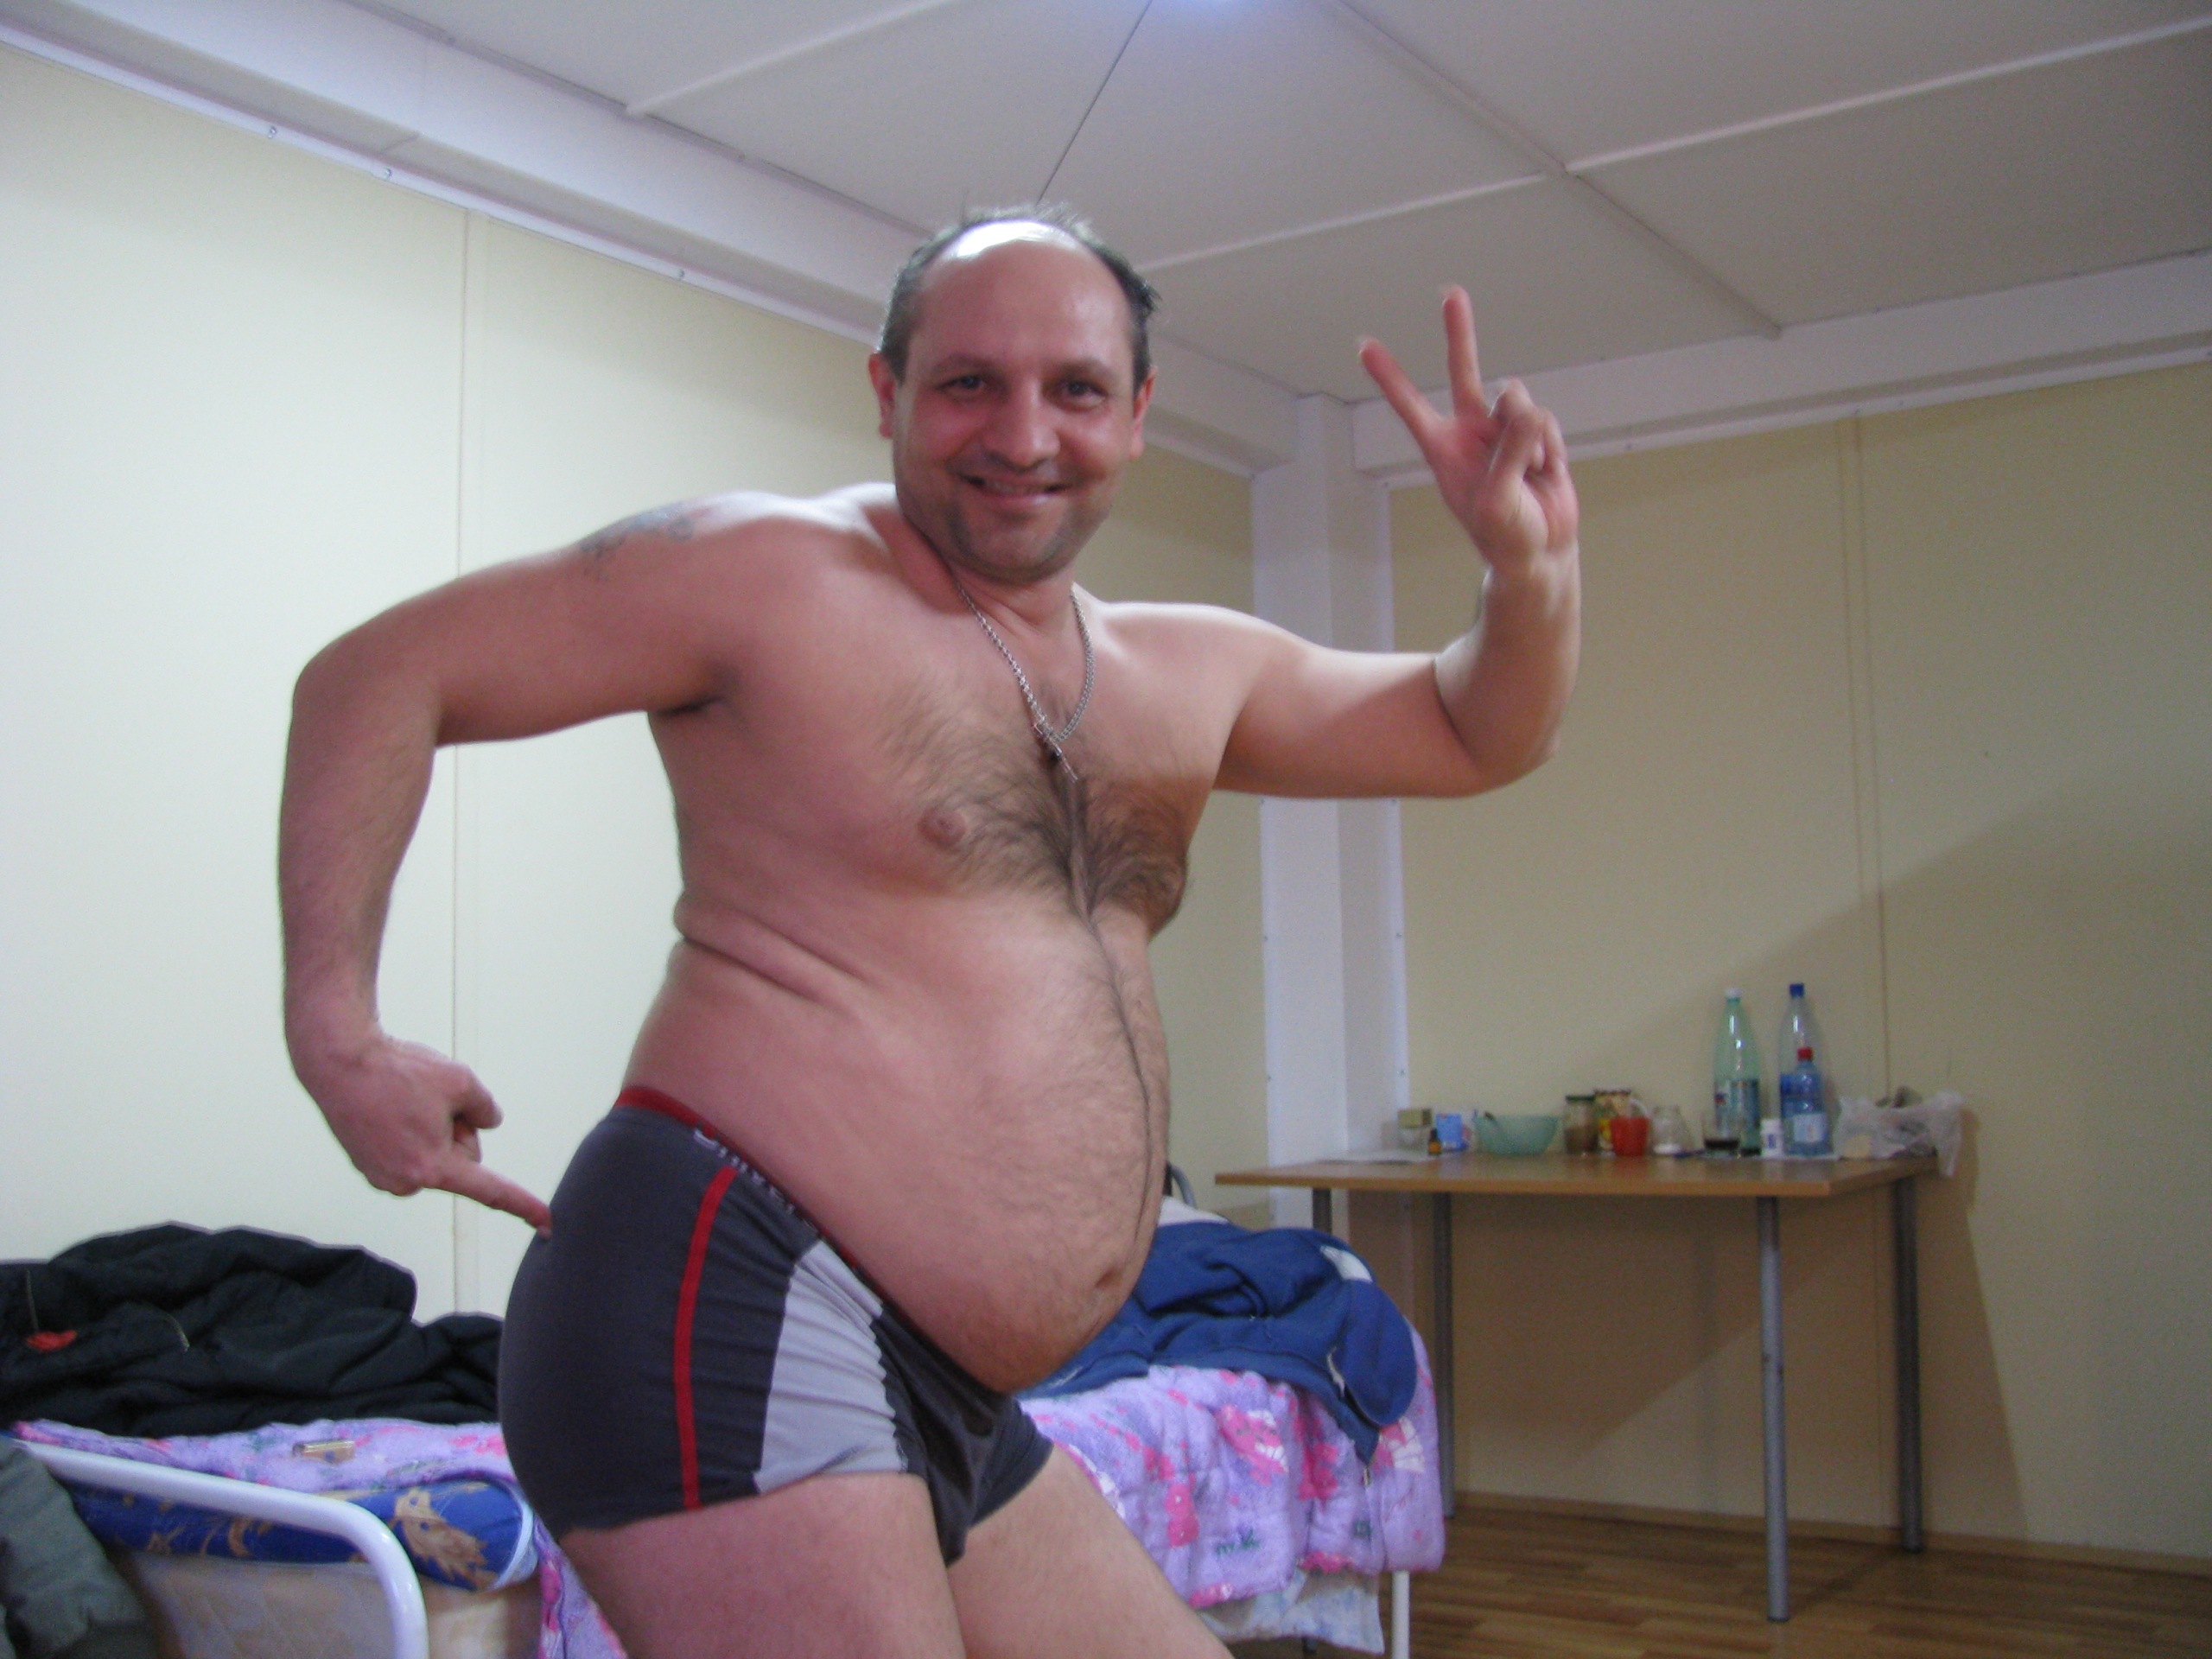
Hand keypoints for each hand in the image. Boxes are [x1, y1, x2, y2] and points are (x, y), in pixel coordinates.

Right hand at [303, 1035, 551, 1231]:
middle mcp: (405, 1182)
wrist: (338, 1060)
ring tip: (402, 1100)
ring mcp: (383, 1176)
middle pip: (463, 1158)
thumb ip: (486, 1109)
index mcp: (432, 1168)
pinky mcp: (368, 1165)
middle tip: (427, 1099)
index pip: (490, 1189)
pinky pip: (410, 1147)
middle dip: (456, 1128)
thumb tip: (486, 1123)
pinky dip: (409, 1127)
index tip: (546, 1222)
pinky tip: (391, 1105)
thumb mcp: (461, 1081)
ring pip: (435, 1152)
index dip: (522, 1205)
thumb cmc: (395, 1071)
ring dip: (431, 1125)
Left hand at [1360, 287, 1578, 579]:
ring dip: (1527, 436)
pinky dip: (1550, 449)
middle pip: (1462, 373)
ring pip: (1516, 401)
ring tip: (1527, 473)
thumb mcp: (1497, 499)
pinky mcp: (1536, 434)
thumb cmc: (1505, 535)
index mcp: (1443, 449)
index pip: (1410, 406)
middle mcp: (1470, 432)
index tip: (1364, 345)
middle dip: (1459, 333)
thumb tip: (1524, 409)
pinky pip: (1546, 422)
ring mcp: (1504, 430)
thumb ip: (1508, 451)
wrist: (1541, 551)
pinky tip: (1544, 474)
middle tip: (1451, 294)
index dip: (1389, 377)